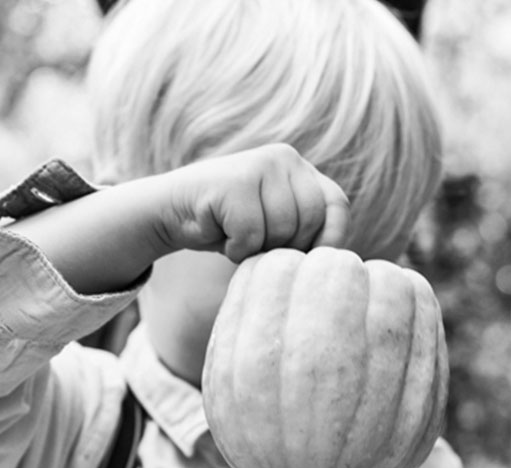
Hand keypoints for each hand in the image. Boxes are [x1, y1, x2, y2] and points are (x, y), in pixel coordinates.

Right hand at [158, 143, 350, 261]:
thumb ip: (305, 231)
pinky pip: (252, 234)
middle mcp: (287, 159)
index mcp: (302, 170)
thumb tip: (337, 265)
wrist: (173, 211)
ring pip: (282, 229)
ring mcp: (261, 165)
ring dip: (258, 250)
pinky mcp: (236, 180)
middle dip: (287, 248)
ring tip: (239, 239)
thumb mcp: (276, 227)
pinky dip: (236, 248)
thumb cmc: (229, 228)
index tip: (305, 261)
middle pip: (311, 221)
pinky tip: (221, 235)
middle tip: (259, 248)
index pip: (337, 207)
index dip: (329, 240)